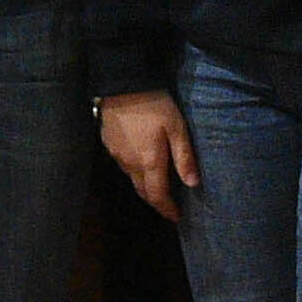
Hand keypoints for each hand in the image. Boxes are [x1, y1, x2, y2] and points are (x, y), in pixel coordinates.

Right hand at [95, 88, 197, 218]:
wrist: (121, 84)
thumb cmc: (153, 105)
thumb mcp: (176, 128)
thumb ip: (184, 157)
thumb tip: (193, 184)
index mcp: (149, 163)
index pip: (157, 196)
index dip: (167, 209)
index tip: (176, 217)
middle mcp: (130, 164)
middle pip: (142, 191)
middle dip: (156, 200)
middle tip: (168, 204)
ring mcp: (116, 155)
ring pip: (131, 178)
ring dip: (144, 184)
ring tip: (157, 181)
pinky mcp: (108, 144)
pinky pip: (123, 164)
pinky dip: (134, 169)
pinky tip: (141, 159)